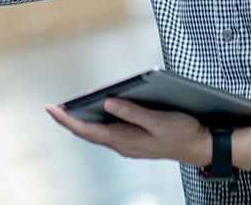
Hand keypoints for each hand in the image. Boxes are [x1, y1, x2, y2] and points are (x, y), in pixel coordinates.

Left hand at [46, 98, 210, 167]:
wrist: (199, 147)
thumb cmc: (181, 132)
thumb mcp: (157, 120)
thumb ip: (132, 112)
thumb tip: (107, 102)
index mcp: (124, 139)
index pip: (87, 130)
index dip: (67, 119)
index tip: (51, 109)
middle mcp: (122, 144)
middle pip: (88, 133)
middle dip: (69, 120)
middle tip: (52, 107)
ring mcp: (127, 144)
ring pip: (97, 133)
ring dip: (81, 121)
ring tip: (68, 108)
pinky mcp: (134, 140)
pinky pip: (108, 132)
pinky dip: (96, 122)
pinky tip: (94, 111)